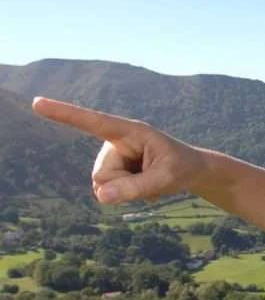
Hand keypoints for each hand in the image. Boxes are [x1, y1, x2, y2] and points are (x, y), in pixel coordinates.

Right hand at [32, 97, 205, 203]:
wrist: (192, 171)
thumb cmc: (182, 168)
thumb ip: (135, 188)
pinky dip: (126, 195)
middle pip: (102, 176)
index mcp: (129, 131)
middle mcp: (115, 141)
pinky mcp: (112, 168)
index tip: (38, 103)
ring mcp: (112, 156)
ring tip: (150, 181)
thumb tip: (100, 196)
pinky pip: (107, 192)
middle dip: (124, 186)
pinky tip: (145, 187)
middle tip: (153, 178)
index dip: (64, 114)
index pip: (93, 122)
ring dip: (127, 191)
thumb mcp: (166, 179)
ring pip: (103, 187)